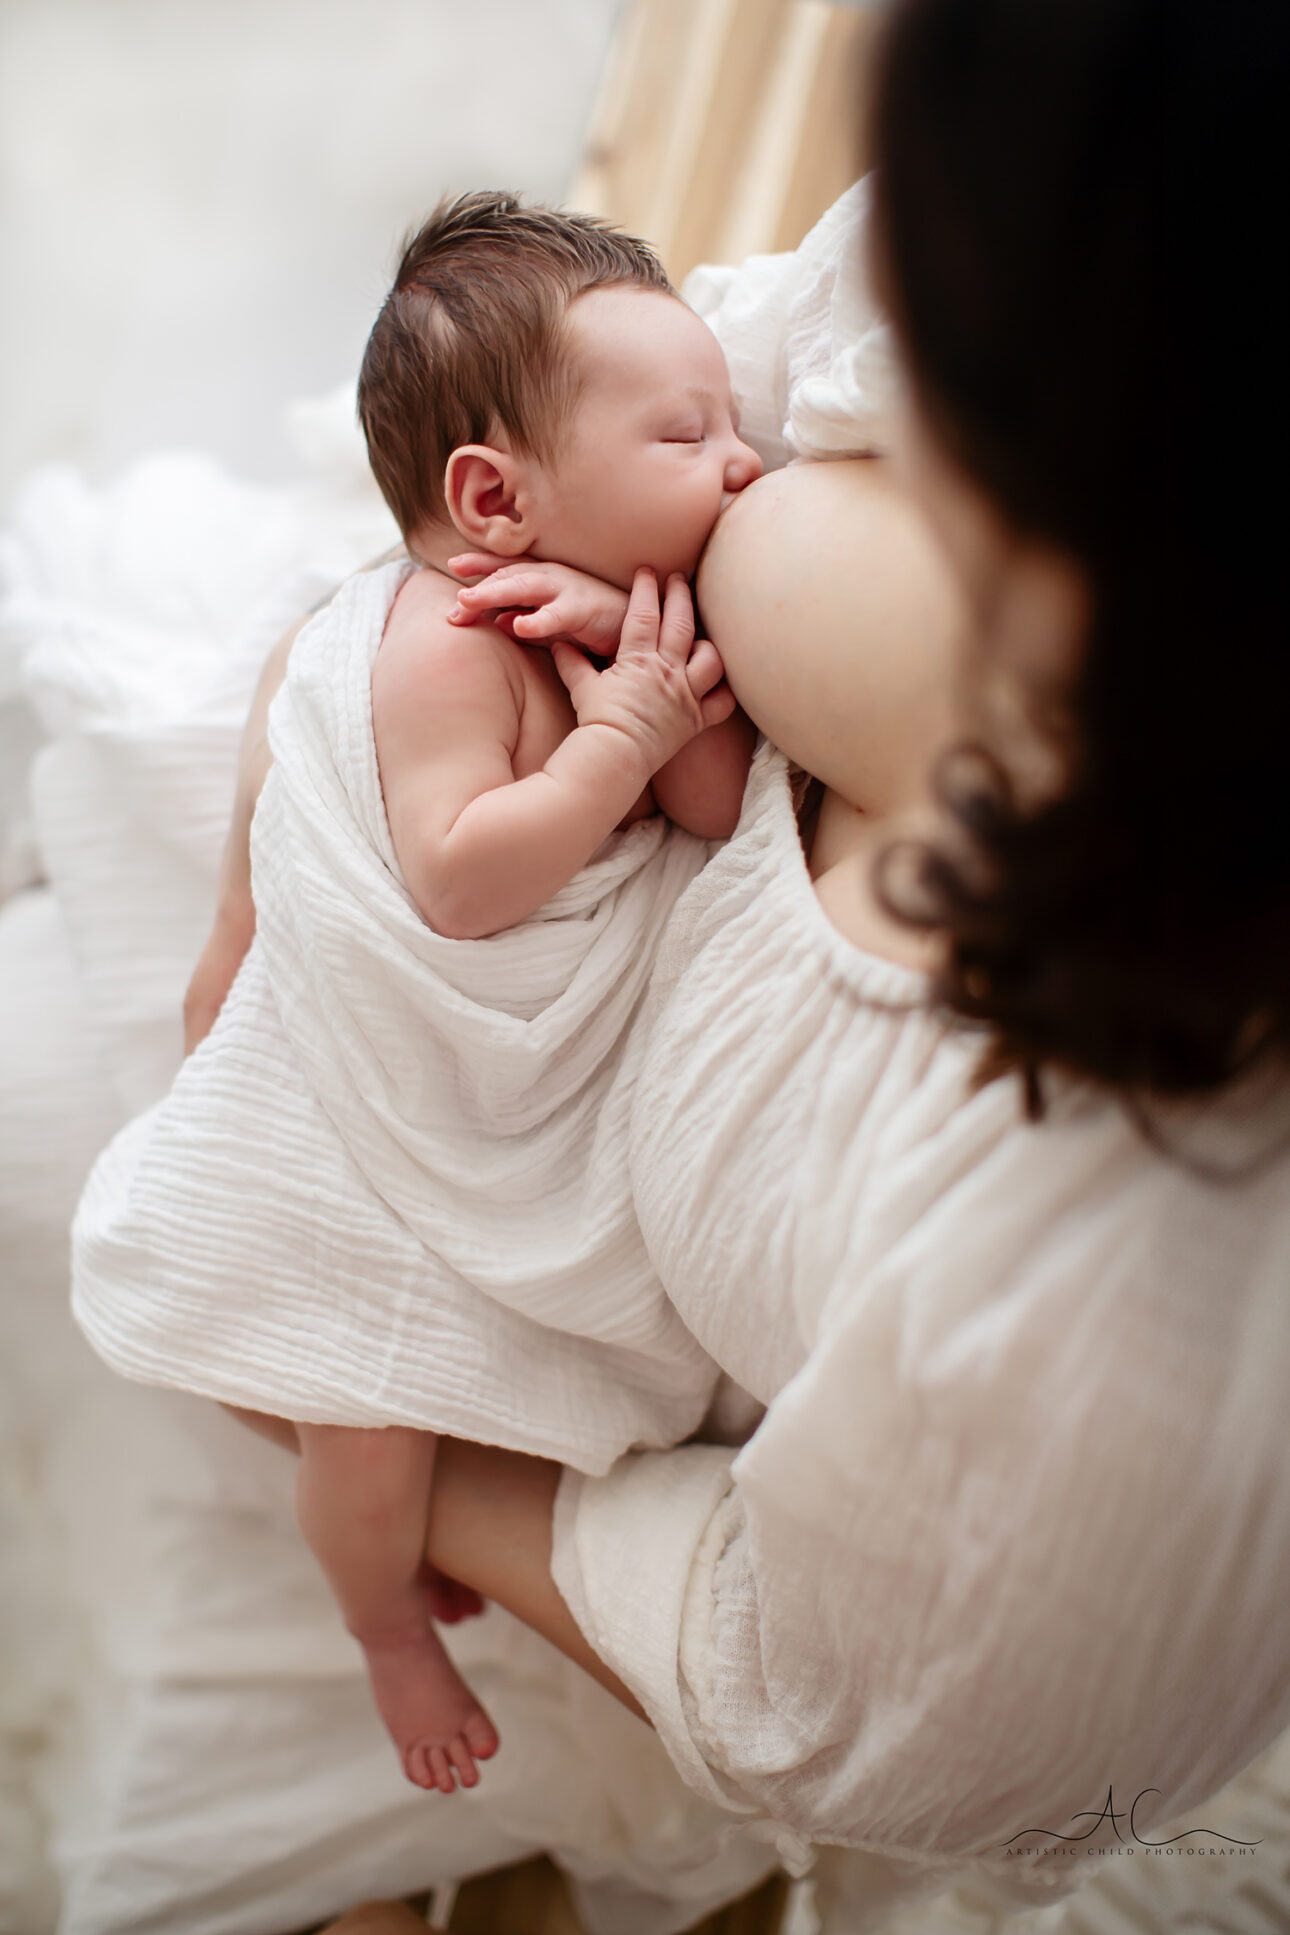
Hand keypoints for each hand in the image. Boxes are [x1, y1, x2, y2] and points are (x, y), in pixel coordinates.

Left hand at [445, 555, 628, 655]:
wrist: (638, 624)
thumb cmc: (593, 622)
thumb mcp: (553, 623)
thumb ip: (525, 622)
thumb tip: (495, 623)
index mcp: (542, 577)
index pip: (506, 567)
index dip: (480, 563)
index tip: (453, 564)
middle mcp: (552, 577)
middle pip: (509, 576)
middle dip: (479, 585)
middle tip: (453, 599)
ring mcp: (567, 590)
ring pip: (526, 587)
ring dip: (495, 593)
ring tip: (469, 602)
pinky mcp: (584, 610)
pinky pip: (557, 615)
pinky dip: (537, 620)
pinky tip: (518, 627)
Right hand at [550, 568, 734, 776]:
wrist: (614, 757)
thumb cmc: (597, 722)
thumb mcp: (582, 688)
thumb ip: (573, 663)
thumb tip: (558, 645)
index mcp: (638, 660)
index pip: (644, 613)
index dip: (646, 589)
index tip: (647, 571)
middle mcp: (667, 672)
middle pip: (681, 623)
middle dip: (680, 595)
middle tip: (679, 578)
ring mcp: (685, 695)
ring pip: (710, 657)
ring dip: (708, 641)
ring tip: (703, 632)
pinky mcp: (696, 719)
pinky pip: (722, 701)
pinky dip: (726, 690)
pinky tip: (723, 680)